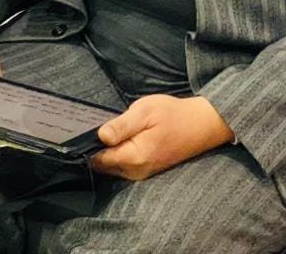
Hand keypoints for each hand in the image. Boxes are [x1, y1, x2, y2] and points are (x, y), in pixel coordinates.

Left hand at [90, 95, 233, 180]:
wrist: (201, 125)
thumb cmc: (172, 114)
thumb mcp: (144, 111)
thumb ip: (121, 126)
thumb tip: (100, 136)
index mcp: (134, 158)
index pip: (97, 159)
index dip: (88, 144)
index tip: (84, 128)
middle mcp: (136, 172)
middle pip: (102, 164)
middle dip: (97, 147)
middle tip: (100, 124)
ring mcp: (141, 173)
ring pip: (111, 165)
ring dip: (108, 149)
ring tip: (115, 128)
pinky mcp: (145, 170)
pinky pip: (122, 164)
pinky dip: (118, 152)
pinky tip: (123, 136)